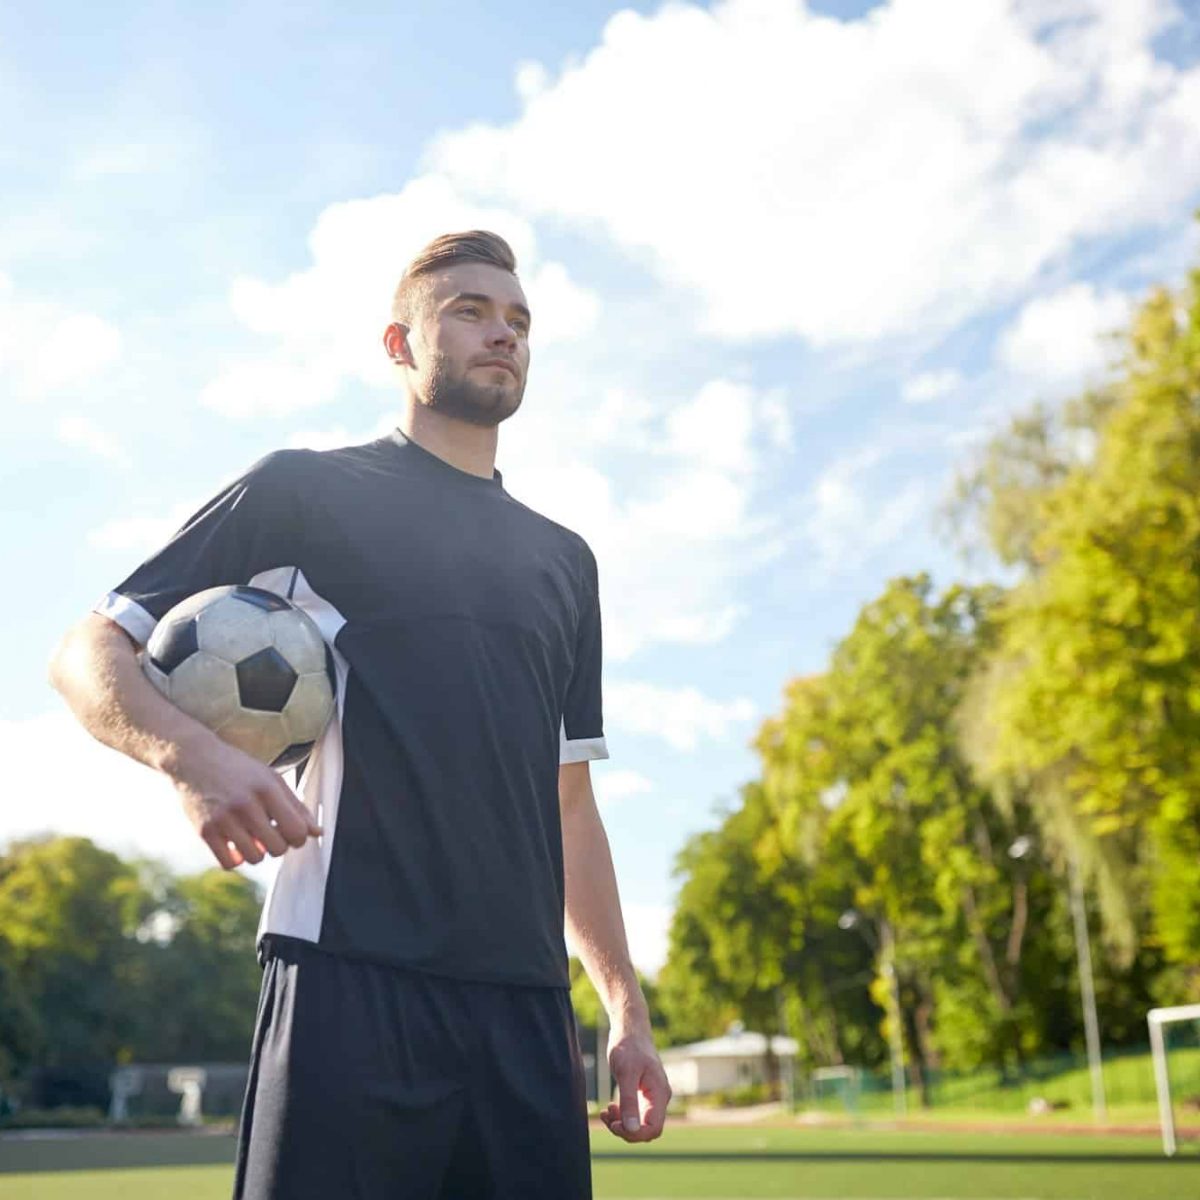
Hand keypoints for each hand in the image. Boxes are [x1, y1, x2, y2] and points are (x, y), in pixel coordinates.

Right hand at [167, 731, 321, 869]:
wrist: (194, 759)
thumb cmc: (239, 770)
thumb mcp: (271, 779)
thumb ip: (296, 806)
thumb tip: (318, 833)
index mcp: (267, 788)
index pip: (296, 830)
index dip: (299, 838)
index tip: (291, 832)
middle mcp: (245, 804)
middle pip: (277, 849)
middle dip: (279, 845)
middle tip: (271, 833)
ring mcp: (223, 818)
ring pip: (255, 859)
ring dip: (257, 852)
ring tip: (252, 836)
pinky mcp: (204, 830)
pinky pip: (229, 863)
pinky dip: (236, 859)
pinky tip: (235, 843)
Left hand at [599, 1023, 670, 1142]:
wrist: (630, 1028)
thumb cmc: (628, 1046)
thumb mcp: (626, 1073)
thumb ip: (629, 1101)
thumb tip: (632, 1130)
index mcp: (660, 1093)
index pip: (654, 1128)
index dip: (635, 1134)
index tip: (614, 1125)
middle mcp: (659, 1098)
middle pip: (647, 1130)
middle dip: (626, 1130)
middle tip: (607, 1118)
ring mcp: (652, 1097)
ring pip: (640, 1124)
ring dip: (622, 1123)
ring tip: (605, 1112)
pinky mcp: (643, 1094)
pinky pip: (635, 1114)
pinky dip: (622, 1116)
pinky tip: (610, 1108)